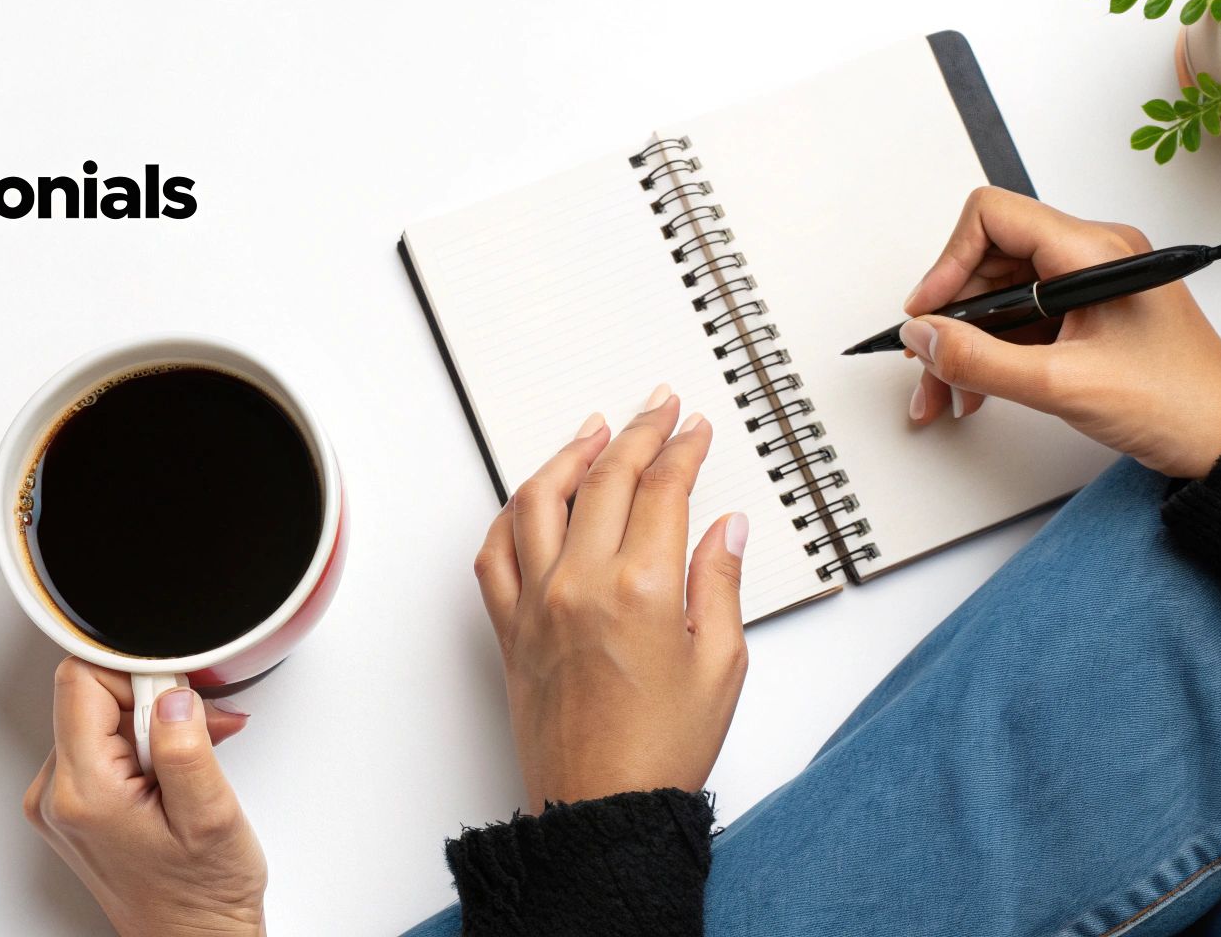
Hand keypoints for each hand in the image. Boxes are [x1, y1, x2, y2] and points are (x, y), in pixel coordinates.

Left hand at [23, 658, 265, 936]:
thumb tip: (172, 694)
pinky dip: (141, 746)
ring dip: (151, 725)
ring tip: (189, 762)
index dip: (137, 674)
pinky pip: (99, 746)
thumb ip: (185, 746)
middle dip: (152, 701)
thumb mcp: (211, 815)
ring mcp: (58, 801)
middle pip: (90, 697)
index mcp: (84, 793)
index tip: (176, 695)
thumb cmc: (201, 894)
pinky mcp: (72, 805)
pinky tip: (171, 773)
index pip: (82, 680)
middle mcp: (56, 796)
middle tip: (197, 732)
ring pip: (98, 718)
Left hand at [474, 386, 748, 808]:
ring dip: (568, 455)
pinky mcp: (509, 629)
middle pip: (605, 478)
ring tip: (594, 431)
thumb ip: (721, 584)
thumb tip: (725, 528)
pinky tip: (530, 499)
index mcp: (641, 589)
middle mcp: (581, 585)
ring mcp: (537, 604)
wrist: (600, 811)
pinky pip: (494, 554)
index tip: (695, 429)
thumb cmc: (661, 752)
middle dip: (637, 432)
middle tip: (657, 408)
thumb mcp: (722, 666)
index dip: (682, 448)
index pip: (662, 488)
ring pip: (539, 500)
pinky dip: (511, 516)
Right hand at [900, 187, 1220, 478]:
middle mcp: (1091, 256)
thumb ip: (981, 360)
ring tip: (950, 390)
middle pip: (989, 259)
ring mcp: (1089, 284)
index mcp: (1094, 251)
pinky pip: (1023, 318)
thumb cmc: (1177, 404)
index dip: (948, 261)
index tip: (929, 312)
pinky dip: (994, 351)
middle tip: (929, 363)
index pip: (993, 217)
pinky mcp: (1088, 312)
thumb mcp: (1063, 386)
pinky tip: (979, 388)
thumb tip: (925, 337)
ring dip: (967, 341)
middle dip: (951, 316)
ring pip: (1000, 294)